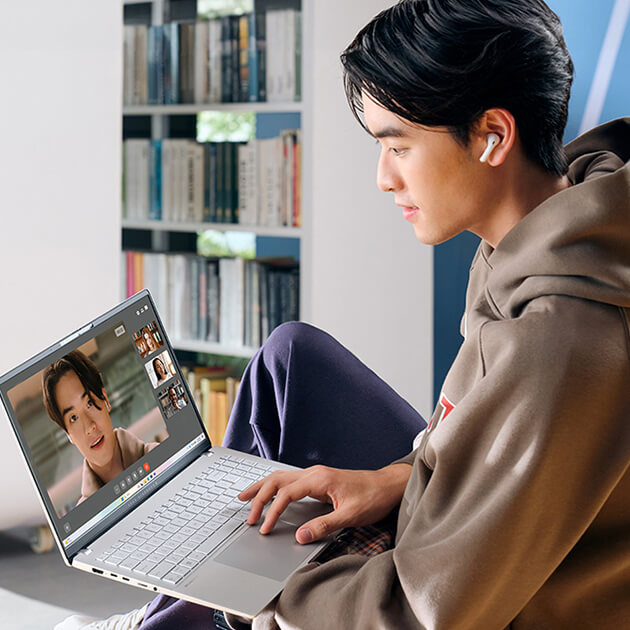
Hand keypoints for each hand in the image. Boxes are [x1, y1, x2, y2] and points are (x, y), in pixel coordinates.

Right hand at [237, 463, 411, 543]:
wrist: (388, 485)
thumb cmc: (373, 497)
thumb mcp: (350, 515)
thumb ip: (324, 526)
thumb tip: (300, 536)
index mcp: (319, 479)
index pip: (286, 493)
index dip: (272, 511)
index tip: (265, 528)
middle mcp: (314, 473)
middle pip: (277, 480)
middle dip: (259, 497)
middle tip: (248, 515)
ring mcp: (315, 474)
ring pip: (280, 476)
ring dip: (262, 487)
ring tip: (245, 497)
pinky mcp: (318, 479)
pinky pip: (289, 479)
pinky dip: (274, 486)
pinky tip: (268, 493)